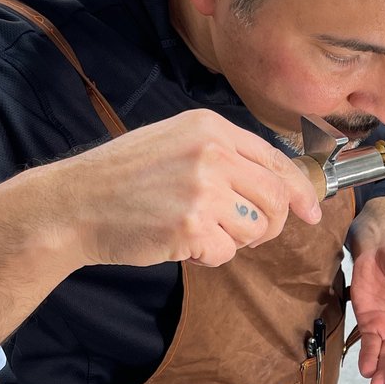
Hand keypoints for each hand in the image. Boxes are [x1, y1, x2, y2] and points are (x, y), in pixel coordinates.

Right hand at [55, 108, 321, 267]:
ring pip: (256, 227)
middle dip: (270, 223)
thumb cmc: (124, 178)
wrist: (73, 204)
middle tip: (247, 232)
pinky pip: (227, 252)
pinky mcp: (191, 225)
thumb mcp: (176, 143)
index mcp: (210, 127)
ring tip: (198, 229)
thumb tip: (277, 183)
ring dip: (235, 239)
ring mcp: (202, 189)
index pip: (276, 159)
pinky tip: (180, 241)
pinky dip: (209, 256)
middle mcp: (211, 152)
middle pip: (276, 197)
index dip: (301, 191)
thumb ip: (224, 156)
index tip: (311, 211)